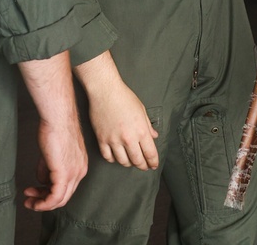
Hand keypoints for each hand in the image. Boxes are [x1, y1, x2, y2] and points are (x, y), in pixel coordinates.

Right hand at [23, 114, 88, 211]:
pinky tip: (33, 202)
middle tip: (31, 198)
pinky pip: (54, 198)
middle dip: (45, 199)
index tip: (36, 189)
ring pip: (59, 200)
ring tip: (28, 201)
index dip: (50, 191)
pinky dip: (43, 204)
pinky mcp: (64, 174)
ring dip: (42, 203)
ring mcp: (73, 174)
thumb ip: (48, 167)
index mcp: (80, 164)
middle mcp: (80, 171)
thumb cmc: (55, 126)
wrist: (58, 116)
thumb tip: (43, 180)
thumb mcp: (52, 151)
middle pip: (63, 195)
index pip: (66, 186)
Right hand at [75, 52, 158, 169]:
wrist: (105, 90)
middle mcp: (128, 138)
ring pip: (123, 161)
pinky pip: (108, 156)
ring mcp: (114, 140)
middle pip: (137, 161)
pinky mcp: (102, 139)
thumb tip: (154, 136)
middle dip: (142, 166)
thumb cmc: (124, 96)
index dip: (153, 162)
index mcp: (141, 130)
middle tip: (144, 166)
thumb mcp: (141, 109)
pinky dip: (113, 159)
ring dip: (128, 163)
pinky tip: (116, 156)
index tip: (153, 165)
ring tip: (130, 160)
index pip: (150, 154)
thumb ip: (148, 125)